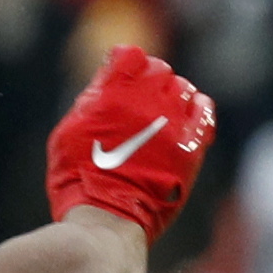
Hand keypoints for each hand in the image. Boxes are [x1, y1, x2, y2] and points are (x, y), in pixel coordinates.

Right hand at [43, 47, 215, 237]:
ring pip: (182, 88)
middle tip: (137, 96)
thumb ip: (89, 103)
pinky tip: (189, 113)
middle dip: (147, 78)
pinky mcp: (191, 144)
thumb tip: (106, 84)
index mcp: (114, 94)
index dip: (123, 61)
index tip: (117, 71)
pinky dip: (197, 108)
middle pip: (158, 70)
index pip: (129, 55)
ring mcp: (173, 122)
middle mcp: (148, 101)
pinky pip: (204, 112)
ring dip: (170, 94)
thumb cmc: (77, 180)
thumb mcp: (67, 134)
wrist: (106, 217)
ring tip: (160, 110)